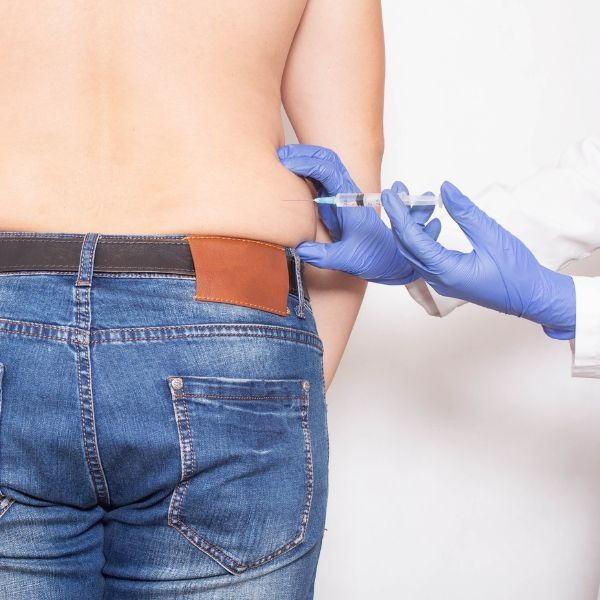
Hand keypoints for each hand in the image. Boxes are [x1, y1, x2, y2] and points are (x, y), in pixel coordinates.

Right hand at [277, 144, 439, 283]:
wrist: (386, 257)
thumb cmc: (372, 256)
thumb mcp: (347, 259)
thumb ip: (324, 256)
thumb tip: (300, 249)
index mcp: (350, 200)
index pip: (330, 170)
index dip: (307, 163)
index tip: (286, 164)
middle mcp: (346, 192)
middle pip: (327, 159)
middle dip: (303, 153)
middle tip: (279, 156)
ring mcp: (340, 194)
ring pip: (323, 165)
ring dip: (303, 159)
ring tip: (280, 162)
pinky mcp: (334, 200)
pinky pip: (319, 178)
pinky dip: (304, 172)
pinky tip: (288, 176)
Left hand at [382, 180, 575, 338]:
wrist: (532, 296)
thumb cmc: (516, 271)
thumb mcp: (491, 235)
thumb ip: (465, 212)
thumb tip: (445, 189)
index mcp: (445, 271)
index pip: (412, 239)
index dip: (399, 214)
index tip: (392, 193)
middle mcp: (438, 279)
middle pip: (407, 245)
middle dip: (401, 217)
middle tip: (399, 192)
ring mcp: (441, 281)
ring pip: (416, 250)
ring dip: (414, 225)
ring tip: (420, 201)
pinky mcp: (447, 278)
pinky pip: (427, 256)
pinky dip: (425, 236)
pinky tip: (434, 222)